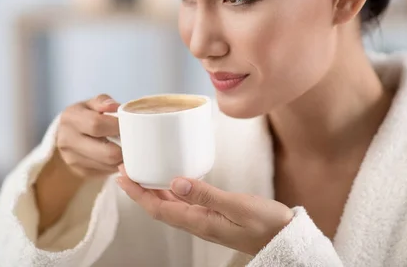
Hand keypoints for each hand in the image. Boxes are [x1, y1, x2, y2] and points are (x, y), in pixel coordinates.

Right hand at [56, 94, 122, 177]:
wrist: (67, 133)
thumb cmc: (85, 115)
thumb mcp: (92, 103)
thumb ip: (103, 101)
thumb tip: (115, 107)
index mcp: (70, 118)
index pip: (97, 125)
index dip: (118, 126)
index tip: (130, 125)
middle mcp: (67, 140)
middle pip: (107, 152)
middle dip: (125, 147)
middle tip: (133, 140)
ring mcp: (72, 159)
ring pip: (109, 164)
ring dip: (122, 157)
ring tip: (125, 146)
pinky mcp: (80, 171)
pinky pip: (105, 172)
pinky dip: (115, 164)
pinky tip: (116, 154)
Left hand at [117, 167, 293, 255]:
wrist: (284, 237)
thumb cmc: (265, 223)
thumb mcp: (237, 205)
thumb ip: (205, 194)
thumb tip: (175, 181)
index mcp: (199, 222)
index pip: (159, 209)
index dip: (138, 193)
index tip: (122, 176)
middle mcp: (197, 223)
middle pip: (160, 207)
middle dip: (140, 189)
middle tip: (125, 169)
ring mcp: (204, 220)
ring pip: (170, 205)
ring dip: (153, 190)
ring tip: (141, 172)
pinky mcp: (213, 215)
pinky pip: (184, 203)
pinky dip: (172, 191)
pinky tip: (171, 180)